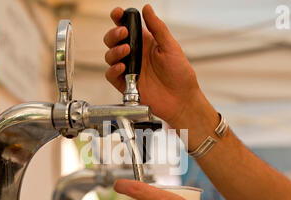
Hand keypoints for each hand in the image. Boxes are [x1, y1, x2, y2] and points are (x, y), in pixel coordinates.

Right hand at [104, 5, 200, 125]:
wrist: (181, 100)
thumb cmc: (180, 75)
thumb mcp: (171, 47)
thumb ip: (157, 27)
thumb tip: (147, 8)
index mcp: (145, 43)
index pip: (127, 27)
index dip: (119, 18)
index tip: (118, 13)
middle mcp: (135, 55)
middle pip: (113, 40)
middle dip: (114, 34)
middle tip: (123, 34)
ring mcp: (129, 70)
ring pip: (110, 56)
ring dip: (114, 51)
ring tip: (126, 51)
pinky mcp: (125, 85)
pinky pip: (110, 75)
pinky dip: (112, 70)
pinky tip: (121, 67)